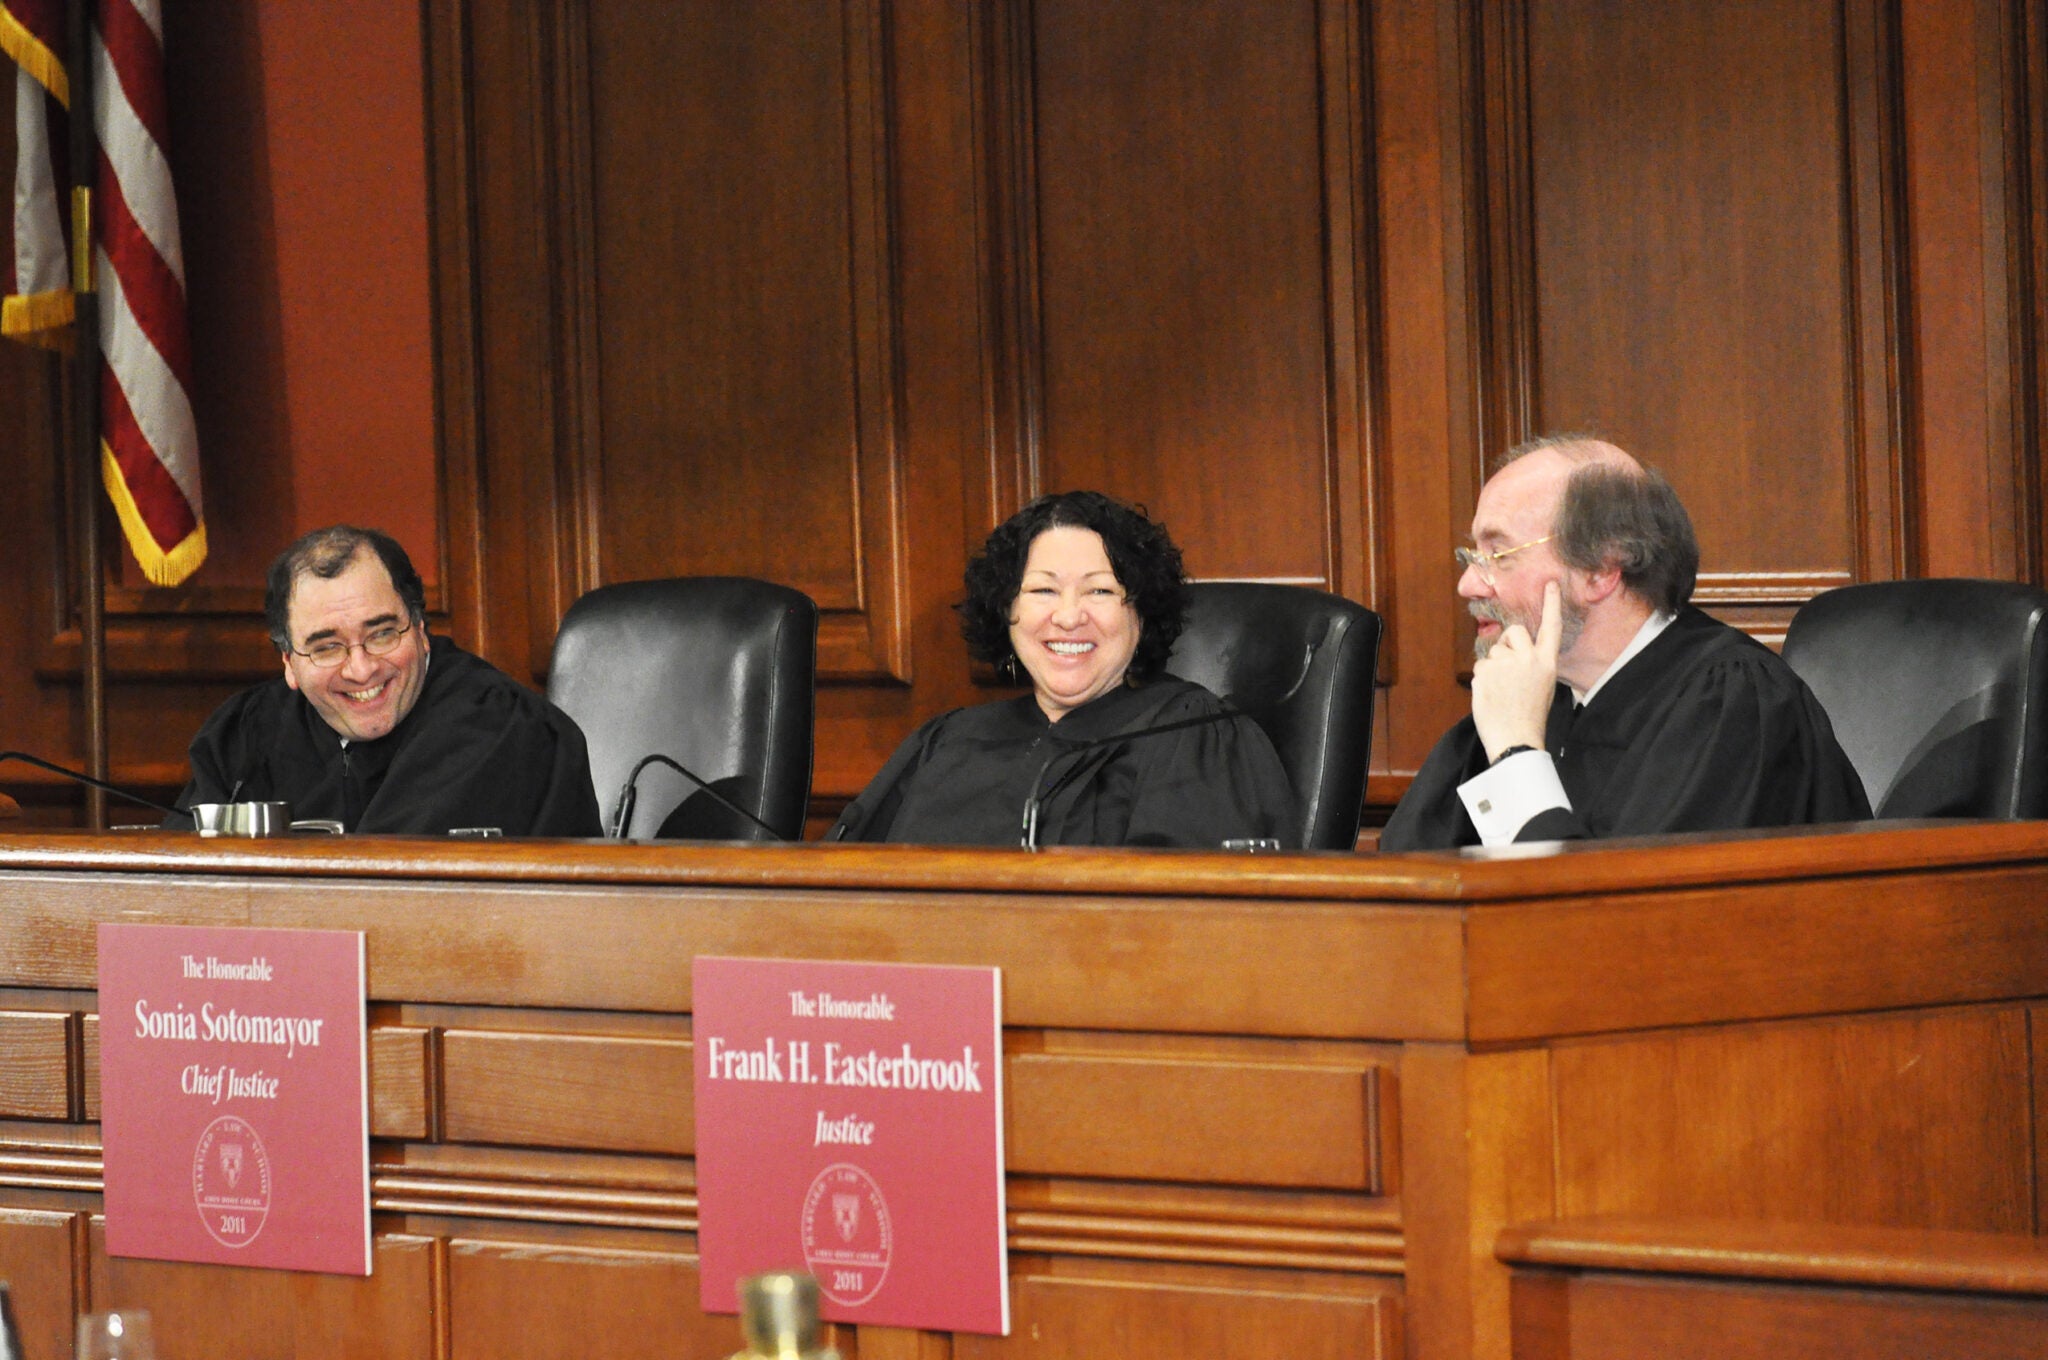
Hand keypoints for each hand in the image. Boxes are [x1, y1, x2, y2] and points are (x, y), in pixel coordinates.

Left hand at [1472, 580, 1560, 762]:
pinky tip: (1491, 695)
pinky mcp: (1486, 672)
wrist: (1516, 739)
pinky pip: (1480, 665)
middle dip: (1507, 643)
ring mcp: (1506, 664)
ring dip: (1494, 666)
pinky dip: (1483, 678)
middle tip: (1509, 667)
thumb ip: (1532, 663)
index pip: (1552, 628)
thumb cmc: (1529, 716)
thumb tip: (1512, 649)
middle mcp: (1528, 659)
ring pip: (1493, 651)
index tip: (1550, 584)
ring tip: (1502, 690)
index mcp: (1547, 663)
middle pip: (1514, 631)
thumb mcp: (1543, 685)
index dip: (1551, 605)